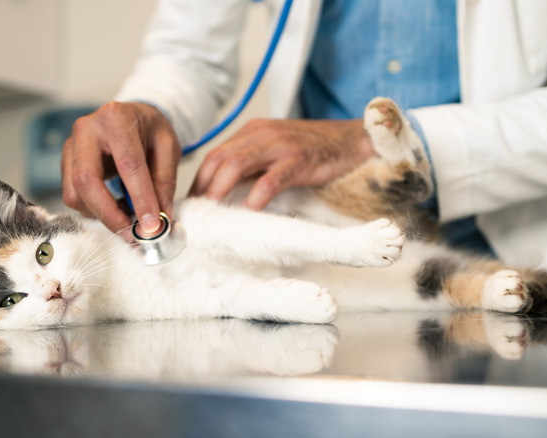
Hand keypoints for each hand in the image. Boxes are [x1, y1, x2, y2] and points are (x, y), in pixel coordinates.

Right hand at [61, 102, 180, 236]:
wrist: (131, 117)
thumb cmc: (150, 129)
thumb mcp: (168, 148)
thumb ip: (164, 182)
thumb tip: (162, 219)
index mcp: (116, 118)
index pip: (128, 165)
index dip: (141, 198)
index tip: (152, 225)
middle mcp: (87, 129)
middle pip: (86, 180)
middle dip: (109, 214)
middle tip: (132, 234)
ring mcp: (70, 145)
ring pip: (74, 193)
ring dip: (101, 214)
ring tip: (128, 216)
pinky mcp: (65, 162)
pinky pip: (73, 195)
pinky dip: (94, 209)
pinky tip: (115, 206)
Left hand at [190, 118, 375, 209]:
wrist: (354, 139)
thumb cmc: (316, 149)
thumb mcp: (277, 149)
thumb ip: (254, 164)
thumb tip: (227, 193)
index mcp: (253, 131)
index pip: (214, 154)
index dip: (199, 180)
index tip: (192, 204)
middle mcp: (261, 134)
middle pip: (218, 159)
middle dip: (201, 188)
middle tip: (195, 214)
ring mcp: (279, 146)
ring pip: (235, 166)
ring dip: (218, 192)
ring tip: (211, 214)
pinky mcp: (298, 161)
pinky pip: (268, 181)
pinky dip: (254, 198)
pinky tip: (247, 213)